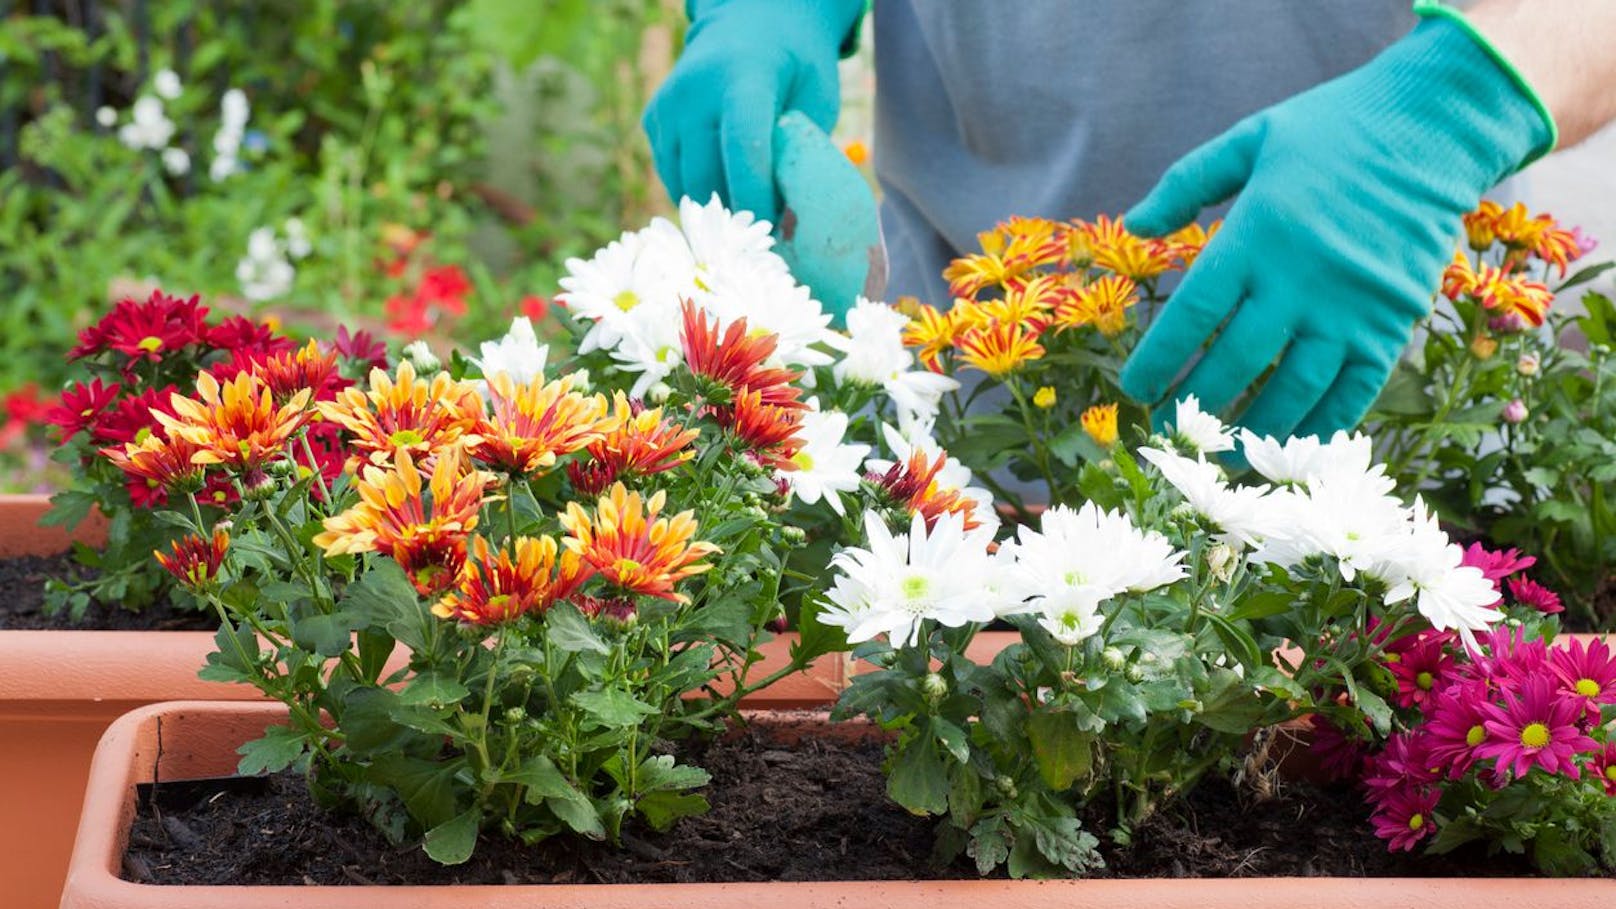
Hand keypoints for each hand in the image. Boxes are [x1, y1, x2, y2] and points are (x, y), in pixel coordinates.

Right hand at [642, 0, 862, 224]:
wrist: (748, 24)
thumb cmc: (795, 66)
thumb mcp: (816, 97)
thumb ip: (802, 149)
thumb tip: (791, 217)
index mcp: (743, 77)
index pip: (742, 146)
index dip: (755, 196)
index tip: (771, 230)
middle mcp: (695, 90)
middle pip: (707, 175)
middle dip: (736, 213)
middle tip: (765, 230)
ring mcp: (668, 105)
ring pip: (685, 185)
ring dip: (717, 206)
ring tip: (747, 207)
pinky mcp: (653, 120)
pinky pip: (672, 176)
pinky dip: (698, 191)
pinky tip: (723, 182)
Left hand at [1120, 13, 1552, 440]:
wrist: (1435, 126)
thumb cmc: (1334, 129)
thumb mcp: (1251, 139)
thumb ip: (1187, 182)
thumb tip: (1135, 224)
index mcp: (1255, 236)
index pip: (1193, 315)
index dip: (1158, 360)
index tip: (1133, 390)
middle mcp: (1299, 281)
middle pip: (1235, 362)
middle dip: (1195, 404)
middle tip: (1170, 429)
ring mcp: (1349, 308)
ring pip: (1292, 389)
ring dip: (1253, 428)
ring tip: (1222, 453)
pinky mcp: (1392, 324)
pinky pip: (1353, 390)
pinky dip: (1321, 425)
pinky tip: (1292, 447)